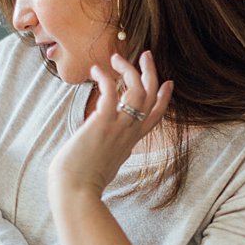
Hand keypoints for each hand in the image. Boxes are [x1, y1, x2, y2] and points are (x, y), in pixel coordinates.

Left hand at [49, 51, 172, 196]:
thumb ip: (117, 153)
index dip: (164, 97)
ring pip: (137, 90)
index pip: (156, 115)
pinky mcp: (103, 122)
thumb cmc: (85, 180)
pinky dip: (105, 78)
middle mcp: (130, 131)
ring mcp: (119, 126)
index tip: (168, 82)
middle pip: (151, 96)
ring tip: (116, 58)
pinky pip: (111, 92)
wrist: (77, 189)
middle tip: (145, 55)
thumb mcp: (110, 164)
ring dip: (128, 70)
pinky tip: (96, 71)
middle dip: (151, 72)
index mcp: (133, 140)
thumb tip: (121, 152)